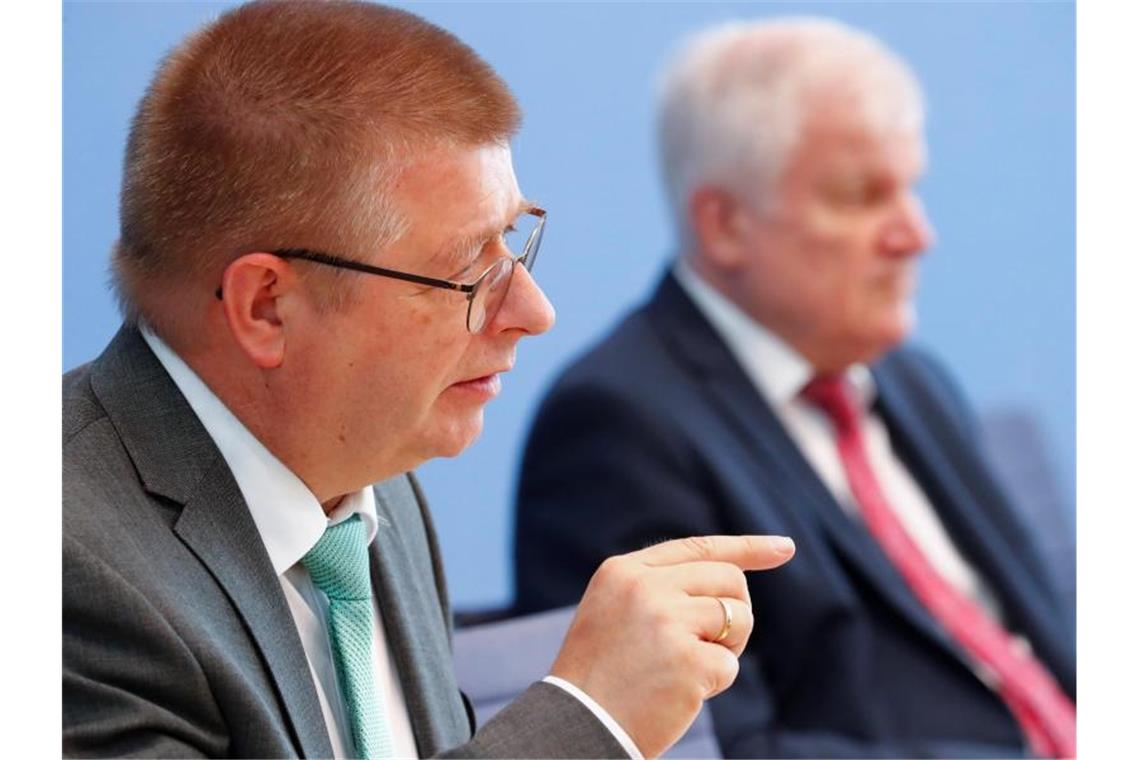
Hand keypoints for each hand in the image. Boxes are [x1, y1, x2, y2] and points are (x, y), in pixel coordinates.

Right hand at [549, 535, 794, 757]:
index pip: (698, 548)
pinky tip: (678, 693)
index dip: (746, 547)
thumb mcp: (613, 610)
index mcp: (624, 571)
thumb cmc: (599, 674)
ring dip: (726, 648)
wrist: (576, 726)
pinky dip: (713, 683)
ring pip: (739, 618)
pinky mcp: (689, 661)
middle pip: (728, 580)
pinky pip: (729, 665)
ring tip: (683, 670)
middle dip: (733, 612)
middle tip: (705, 645)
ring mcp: (667, 622)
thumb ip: (659, 587)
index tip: (784, 547)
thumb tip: (730, 581)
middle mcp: (646, 587)